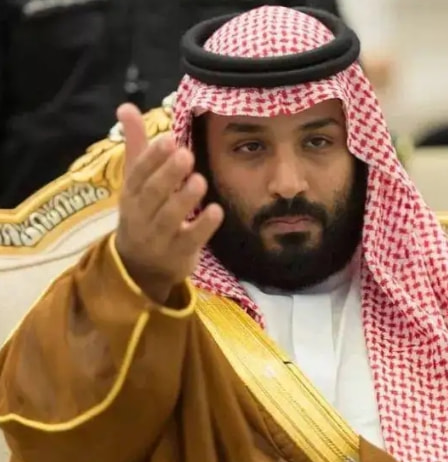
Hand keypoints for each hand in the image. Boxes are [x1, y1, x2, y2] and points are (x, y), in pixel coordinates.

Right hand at [114, 103, 222, 303]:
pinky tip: (217, 211)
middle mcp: (141, 215)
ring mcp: (159, 236)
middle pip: (152, 194)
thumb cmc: (143, 213)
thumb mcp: (136, 181)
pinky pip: (191, 240)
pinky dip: (204, 226)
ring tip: (200, 180)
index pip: (138, 173)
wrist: (139, 266)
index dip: (152, 157)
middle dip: (168, 174)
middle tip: (186, 154)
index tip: (168, 139)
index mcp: (131, 194)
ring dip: (185, 198)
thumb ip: (136, 145)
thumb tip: (126, 106)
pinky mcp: (179, 253)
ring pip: (169, 217)